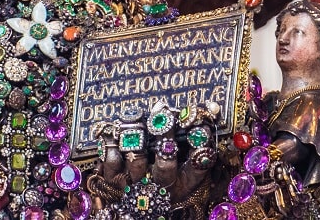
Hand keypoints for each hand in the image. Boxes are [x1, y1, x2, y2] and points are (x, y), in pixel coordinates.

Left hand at [88, 103, 218, 215]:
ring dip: (137, 136)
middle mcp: (160, 187)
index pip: (196, 169)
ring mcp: (135, 185)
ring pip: (137, 159)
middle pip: (166, 164)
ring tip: (136, 118)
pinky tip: (112, 135)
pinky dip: (111, 147)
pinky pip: (112, 162)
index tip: (201, 127)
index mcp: (181, 185)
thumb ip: (189, 145)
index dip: (200, 150)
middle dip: (166, 136)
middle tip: (164, 112)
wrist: (127, 210)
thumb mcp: (178, 170)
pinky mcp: (112, 182)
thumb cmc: (158, 180)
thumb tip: (207, 109)